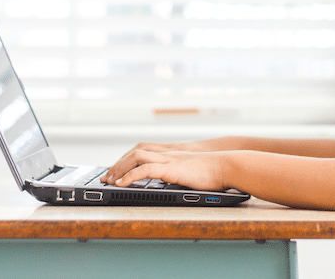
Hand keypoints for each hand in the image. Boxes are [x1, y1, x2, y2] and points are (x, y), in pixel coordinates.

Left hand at [100, 138, 228, 183]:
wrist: (228, 166)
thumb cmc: (216, 172)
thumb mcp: (193, 171)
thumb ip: (181, 173)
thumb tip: (174, 182)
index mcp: (172, 154)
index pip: (142, 150)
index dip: (126, 159)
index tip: (116, 171)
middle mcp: (168, 153)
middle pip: (135, 151)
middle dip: (118, 164)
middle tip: (106, 178)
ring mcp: (170, 159)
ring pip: (136, 156)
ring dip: (120, 168)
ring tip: (110, 181)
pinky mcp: (173, 168)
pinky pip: (146, 169)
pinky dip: (131, 176)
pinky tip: (123, 184)